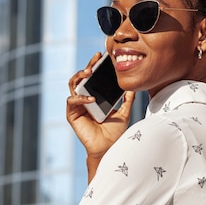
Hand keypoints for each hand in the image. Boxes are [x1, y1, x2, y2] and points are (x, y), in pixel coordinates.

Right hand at [66, 53, 134, 178]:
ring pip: (73, 84)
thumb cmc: (114, 133)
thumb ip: (127, 100)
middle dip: (87, 66)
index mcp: (94, 96)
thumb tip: (133, 88)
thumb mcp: (123, 112)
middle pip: (81, 77)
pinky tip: (91, 99)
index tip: (102, 56)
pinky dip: (81, 98)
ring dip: (79, 76)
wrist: (109, 148)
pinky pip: (72, 101)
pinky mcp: (72, 115)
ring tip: (89, 72)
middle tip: (95, 59)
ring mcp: (77, 106)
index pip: (92, 77)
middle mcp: (84, 99)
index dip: (95, 65)